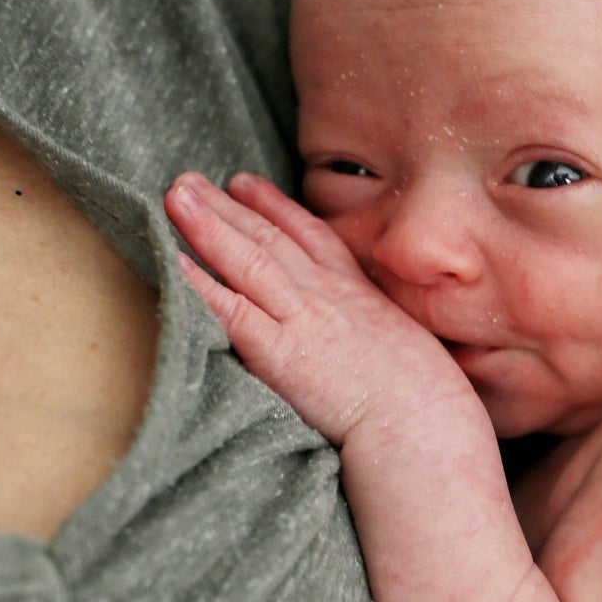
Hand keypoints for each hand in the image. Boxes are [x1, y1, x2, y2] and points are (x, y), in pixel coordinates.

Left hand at [164, 171, 471, 444]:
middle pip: (271, 238)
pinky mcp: (281, 354)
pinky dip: (203, 283)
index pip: (311, 238)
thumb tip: (377, 340)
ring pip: (250, 260)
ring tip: (174, 195)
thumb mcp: (412, 348)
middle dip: (227, 204)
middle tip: (187, 179)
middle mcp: (328, 296)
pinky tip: (176, 261)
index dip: (274, 207)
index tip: (244, 184)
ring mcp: (303, 321)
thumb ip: (384, 334)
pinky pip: (234, 310)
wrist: (425, 423)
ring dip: (208, 224)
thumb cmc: (428, 401)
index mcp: (361, 296)